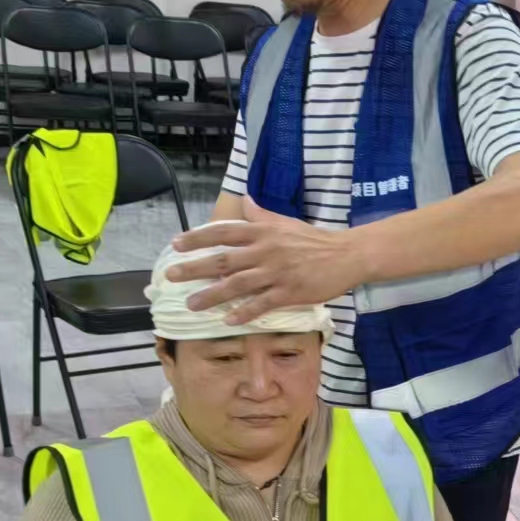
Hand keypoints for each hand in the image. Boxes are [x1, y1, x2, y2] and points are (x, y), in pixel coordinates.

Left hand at [168, 196, 359, 322]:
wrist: (347, 255)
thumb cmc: (315, 239)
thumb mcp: (286, 222)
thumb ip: (262, 215)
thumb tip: (245, 201)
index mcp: (263, 232)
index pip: (223, 232)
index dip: (198, 238)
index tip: (177, 245)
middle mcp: (265, 251)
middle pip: (223, 259)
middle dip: (195, 268)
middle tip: (172, 276)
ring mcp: (277, 273)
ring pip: (238, 284)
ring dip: (213, 295)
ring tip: (192, 304)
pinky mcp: (290, 292)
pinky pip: (262, 304)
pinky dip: (244, 312)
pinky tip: (228, 320)